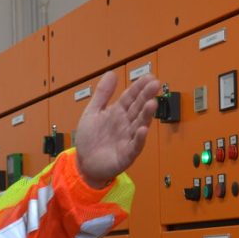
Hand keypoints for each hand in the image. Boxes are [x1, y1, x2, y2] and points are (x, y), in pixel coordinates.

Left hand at [74, 70, 158, 187]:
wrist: (83, 163)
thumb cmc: (89, 140)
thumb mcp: (92, 111)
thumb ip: (102, 93)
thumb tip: (111, 73)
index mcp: (117, 113)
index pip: (130, 97)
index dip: (138, 87)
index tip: (148, 77)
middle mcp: (125, 125)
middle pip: (137, 108)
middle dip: (146, 96)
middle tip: (155, 84)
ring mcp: (127, 139)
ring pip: (138, 125)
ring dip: (146, 115)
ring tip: (152, 104)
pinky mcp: (125, 155)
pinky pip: (134, 146)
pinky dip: (139, 139)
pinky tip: (142, 130)